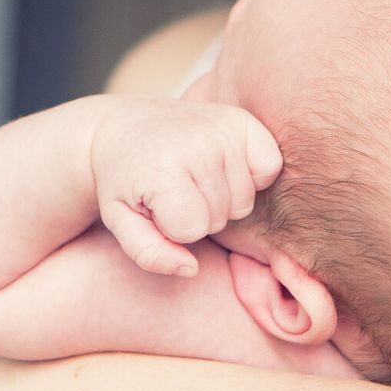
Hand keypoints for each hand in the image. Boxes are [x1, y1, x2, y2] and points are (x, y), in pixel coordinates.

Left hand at [89, 97, 282, 275]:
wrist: (125, 128)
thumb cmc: (125, 180)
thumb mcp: (120, 220)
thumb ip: (149, 253)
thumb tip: (191, 269)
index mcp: (161, 168)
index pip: (192, 229)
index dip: (173, 227)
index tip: (156, 205)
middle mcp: (195, 143)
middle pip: (219, 217)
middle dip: (198, 215)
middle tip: (175, 191)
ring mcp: (222, 129)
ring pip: (244, 201)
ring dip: (222, 200)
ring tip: (194, 179)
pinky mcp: (242, 121)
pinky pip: (270, 168)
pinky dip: (252, 175)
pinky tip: (221, 167)